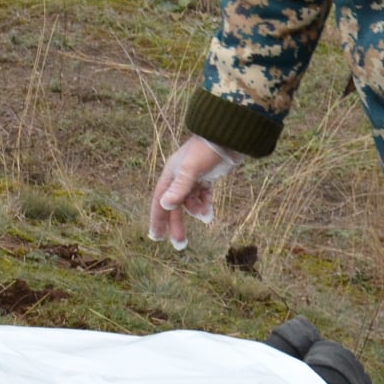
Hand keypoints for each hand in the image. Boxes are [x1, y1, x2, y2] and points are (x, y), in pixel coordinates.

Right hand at [148, 135, 242, 250]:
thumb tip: (165, 205)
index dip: (156, 219)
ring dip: (197, 212)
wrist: (228, 138)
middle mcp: (179, 178)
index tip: (156, 237)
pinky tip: (210, 212)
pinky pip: (202, 198)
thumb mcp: (191, 169)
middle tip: (180, 246)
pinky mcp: (206, 179)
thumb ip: (179, 188)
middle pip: (175, 206)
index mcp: (170, 175)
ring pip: (190, 203)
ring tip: (207, 216)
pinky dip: (205, 205)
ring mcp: (193, 179)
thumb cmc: (206, 151)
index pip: (159, 201)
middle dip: (177, 225)